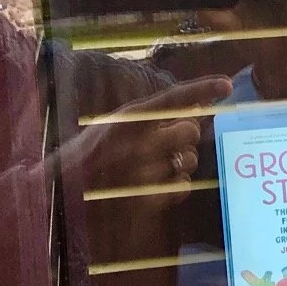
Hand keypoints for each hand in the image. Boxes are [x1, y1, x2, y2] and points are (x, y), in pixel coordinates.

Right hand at [60, 76, 232, 198]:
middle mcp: (137, 144)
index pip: (171, 98)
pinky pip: (182, 188)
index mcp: (127, 120)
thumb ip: (149, 118)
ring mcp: (142, 172)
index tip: (227, 85)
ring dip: (181, 163)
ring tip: (157, 165)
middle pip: (190, 131)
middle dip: (188, 136)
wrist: (59, 197)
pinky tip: (157, 185)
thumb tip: (194, 109)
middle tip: (172, 142)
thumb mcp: (112, 127)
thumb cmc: (88, 158)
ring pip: (189, 161)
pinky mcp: (145, 200)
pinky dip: (176, 186)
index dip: (202, 89)